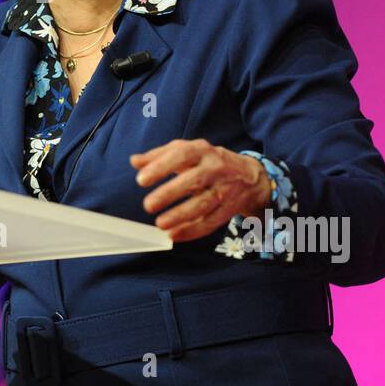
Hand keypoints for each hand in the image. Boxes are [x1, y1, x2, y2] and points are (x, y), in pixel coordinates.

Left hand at [130, 139, 271, 241]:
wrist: (250, 177)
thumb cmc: (208, 162)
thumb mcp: (187, 151)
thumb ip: (159, 155)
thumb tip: (134, 161)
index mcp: (202, 150)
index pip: (181, 154)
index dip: (161, 167)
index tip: (141, 180)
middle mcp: (215, 168)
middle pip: (194, 180)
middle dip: (170, 193)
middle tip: (148, 205)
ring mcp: (224, 189)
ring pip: (203, 204)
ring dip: (180, 216)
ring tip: (160, 224)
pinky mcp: (228, 209)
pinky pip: (210, 222)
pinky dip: (192, 231)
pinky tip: (174, 235)